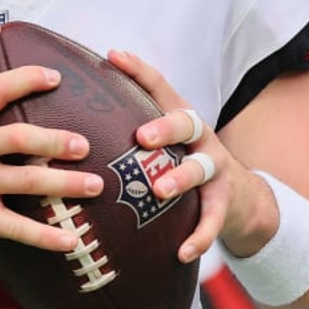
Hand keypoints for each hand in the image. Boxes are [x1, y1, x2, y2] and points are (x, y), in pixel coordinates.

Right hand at [0, 65, 105, 274]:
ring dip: (65, 184)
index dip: (27, 80)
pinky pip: (16, 227)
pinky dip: (47, 236)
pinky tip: (71, 240)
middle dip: (57, 141)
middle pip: (19, 138)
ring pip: (25, 182)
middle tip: (86, 145)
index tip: (56, 77)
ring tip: (95, 185)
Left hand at [107, 50, 277, 263]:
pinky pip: (213, 218)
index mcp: (179, 119)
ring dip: (180, 179)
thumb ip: (129, 128)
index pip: (160, 87)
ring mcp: (214, 168)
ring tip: (160, 191)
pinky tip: (182, 252)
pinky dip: (199, 236)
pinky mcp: (224, 201)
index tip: (113, 56)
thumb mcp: (163, 142)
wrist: (240, 196)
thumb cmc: (182, 163)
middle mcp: (200, 138)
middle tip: (141, 137)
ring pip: (200, 168)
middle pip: (186, 122)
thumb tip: (67, 125)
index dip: (138, 70)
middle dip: (164, 127)